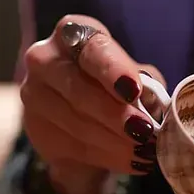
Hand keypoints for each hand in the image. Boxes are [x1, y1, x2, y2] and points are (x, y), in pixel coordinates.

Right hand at [20, 15, 165, 193]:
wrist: (80, 117)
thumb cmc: (113, 87)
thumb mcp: (134, 77)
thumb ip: (144, 84)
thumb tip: (159, 106)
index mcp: (74, 33)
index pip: (92, 48)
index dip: (113, 69)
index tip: (133, 90)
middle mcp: (45, 58)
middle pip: (79, 88)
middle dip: (115, 114)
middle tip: (145, 132)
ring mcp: (34, 93)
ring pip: (76, 122)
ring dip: (115, 141)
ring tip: (146, 153)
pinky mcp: (35, 127)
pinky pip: (73, 145)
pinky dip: (107, 156)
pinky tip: (131, 161)